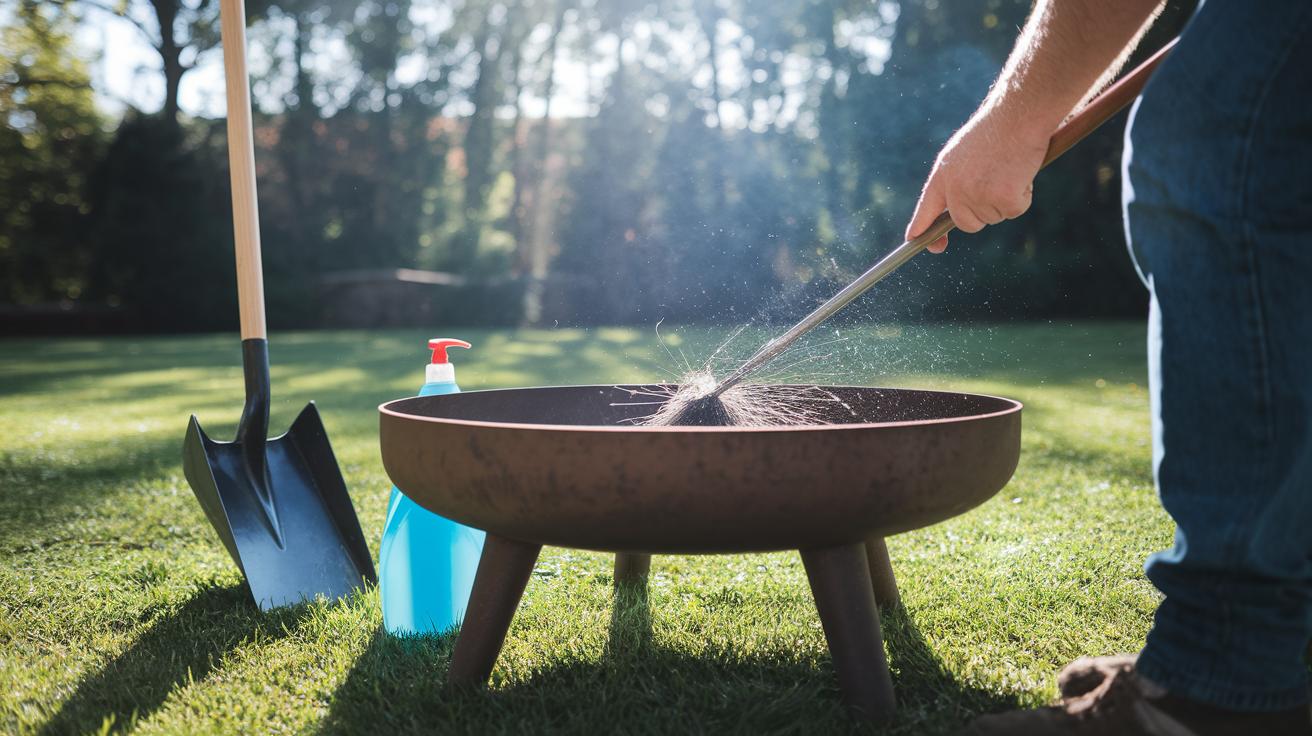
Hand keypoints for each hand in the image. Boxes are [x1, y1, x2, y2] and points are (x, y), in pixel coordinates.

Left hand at [905, 106, 1048, 252]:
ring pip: (993, 218)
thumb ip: (957, 181)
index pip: (927, 208)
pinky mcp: (1003, 198)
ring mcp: (978, 195)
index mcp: (943, 175)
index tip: (914, 239)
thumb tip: (959, 208)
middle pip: (967, 224)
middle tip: (996, 183)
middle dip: (983, 213)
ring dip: (1006, 200)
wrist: (1018, 115)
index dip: (921, 227)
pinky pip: (1014, 211)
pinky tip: (1020, 172)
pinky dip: (1023, 196)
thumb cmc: (996, 129)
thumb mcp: (964, 154)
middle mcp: (956, 189)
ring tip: (1009, 169)